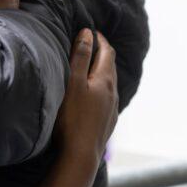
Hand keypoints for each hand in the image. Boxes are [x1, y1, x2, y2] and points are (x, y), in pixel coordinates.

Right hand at [54, 30, 117, 166]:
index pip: (107, 52)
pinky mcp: (108, 122)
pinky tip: (93, 95)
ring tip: (91, 67)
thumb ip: (80, 56)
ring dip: (102, 71)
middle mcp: (113, 93)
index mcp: (105, 80)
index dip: (100, 39)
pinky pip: (107, 99)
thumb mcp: (73, 83)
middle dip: (103, 53)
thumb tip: (88, 33)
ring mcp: (112, 109)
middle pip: (110, 66)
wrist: (81, 155)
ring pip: (110, 84)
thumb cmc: (73, 118)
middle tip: (92, 44)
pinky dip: (101, 88)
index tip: (92, 31)